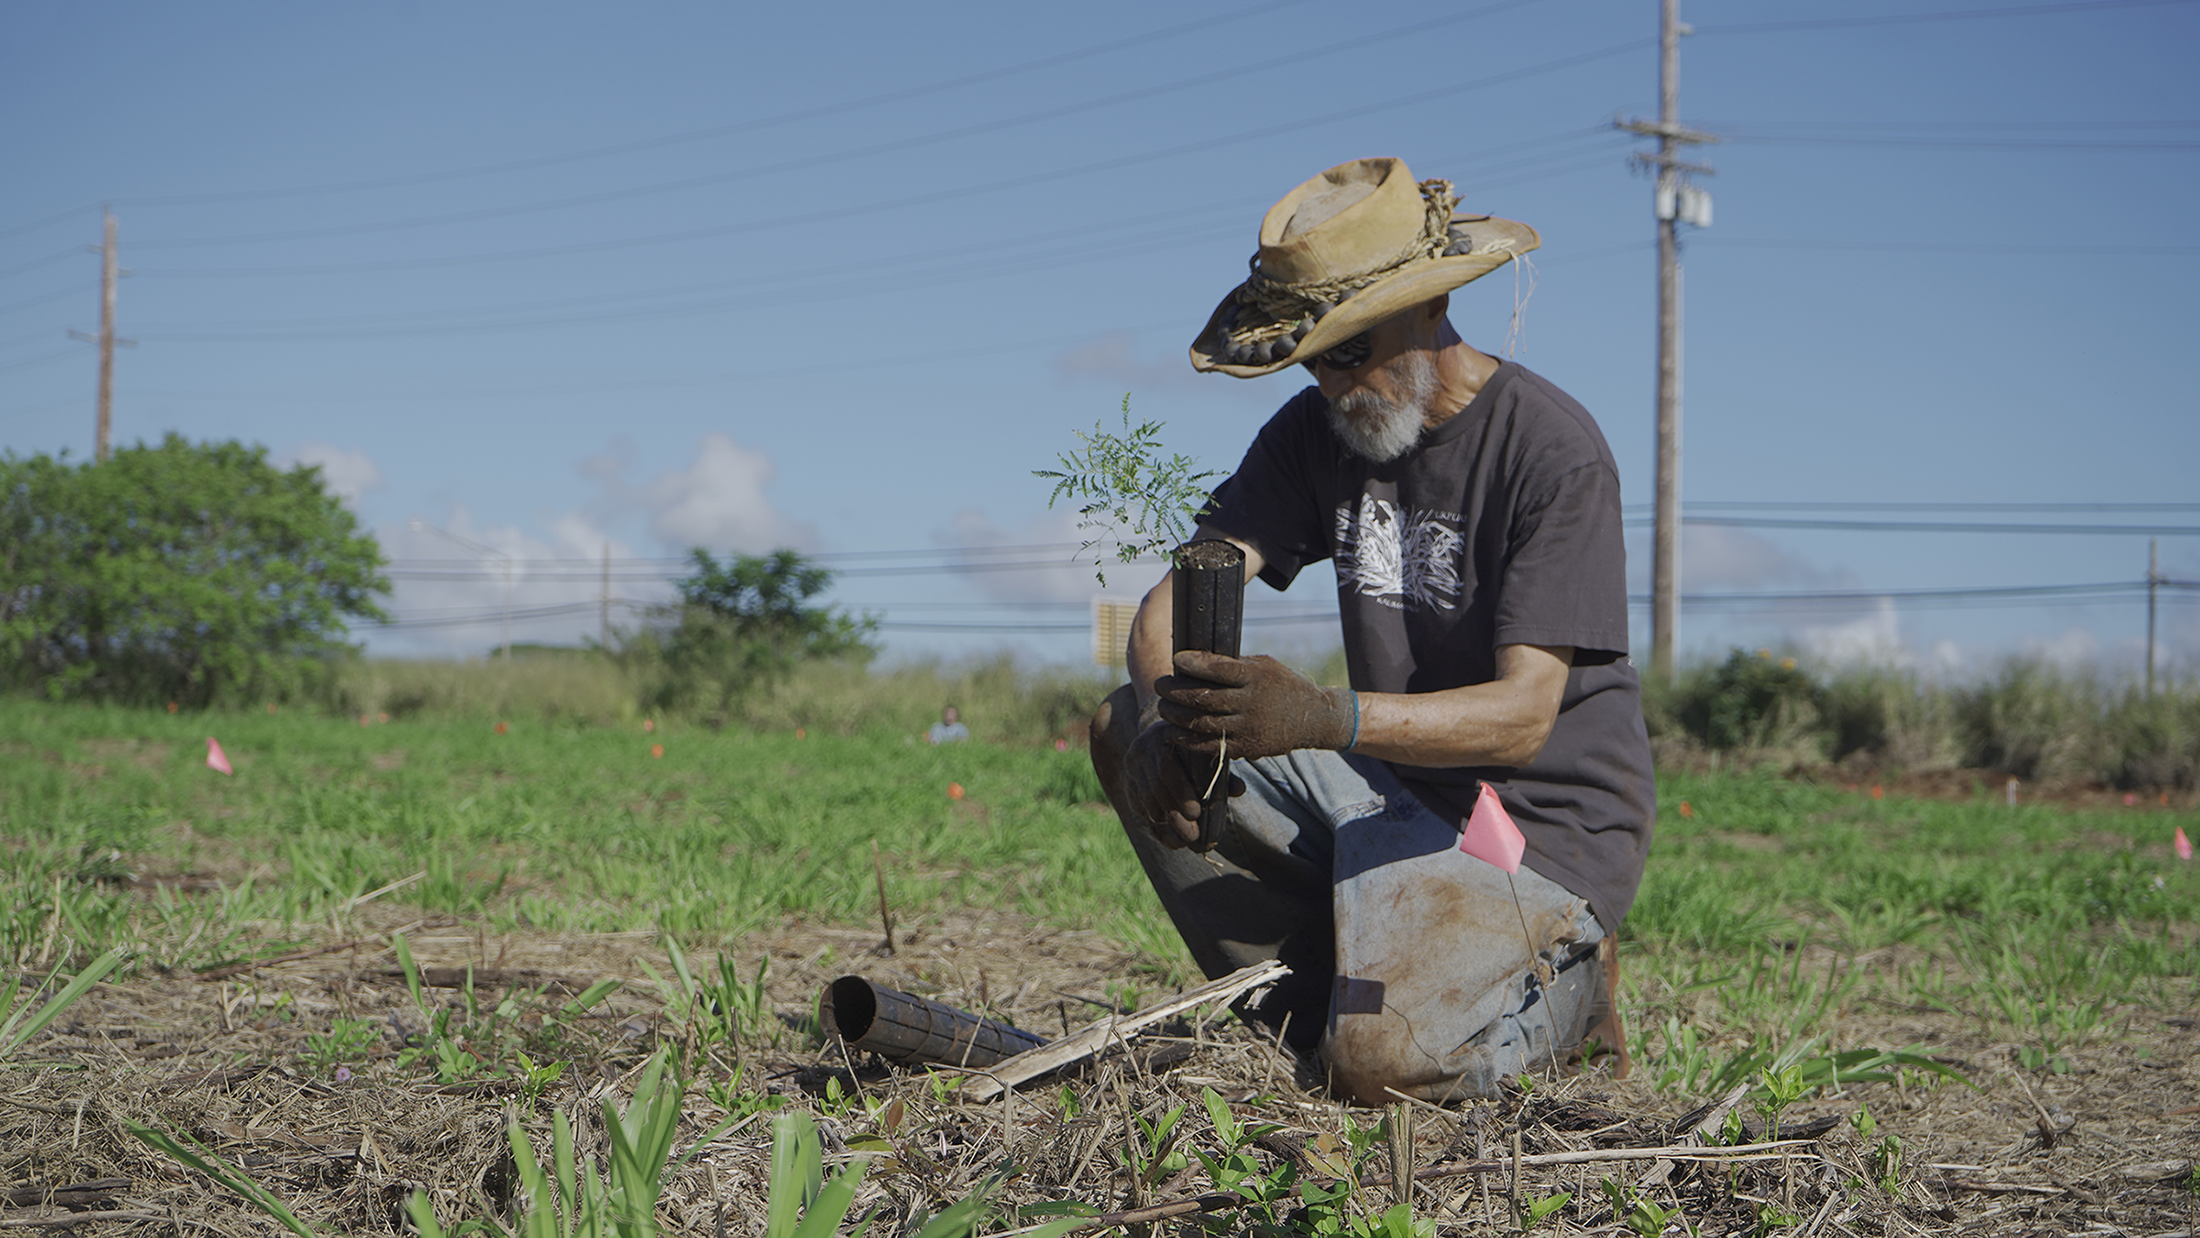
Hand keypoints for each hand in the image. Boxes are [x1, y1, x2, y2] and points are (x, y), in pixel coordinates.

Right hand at [1123, 721, 1239, 848]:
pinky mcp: (1128, 784)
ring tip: (1184, 842)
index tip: (1196, 813)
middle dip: (1175, 815)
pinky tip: (1171, 840)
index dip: (1180, 792)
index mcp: (1163, 736)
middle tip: (1193, 836)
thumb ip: (1222, 772)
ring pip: (1146, 802)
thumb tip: (1238, 789)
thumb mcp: (1208, 754)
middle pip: (1155, 789)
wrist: (1164, 738)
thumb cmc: (1194, 748)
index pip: (1166, 768)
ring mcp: (1132, 768)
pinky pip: (1139, 809)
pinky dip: (1156, 827)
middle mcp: (1142, 750)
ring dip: (1165, 826)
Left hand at [1157, 650, 1356, 760]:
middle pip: (1204, 698)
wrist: (1313, 718)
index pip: (1219, 669)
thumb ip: (1233, 664)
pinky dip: (1189, 740)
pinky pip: (1212, 746)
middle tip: (1160, 685)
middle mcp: (1251, 703)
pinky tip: (1174, 732)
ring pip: (1203, 723)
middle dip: (1176, 692)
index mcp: (1256, 677)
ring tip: (1163, 707)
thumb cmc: (1282, 684)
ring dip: (1177, 716)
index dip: (1194, 663)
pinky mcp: (1248, 748)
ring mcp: (1249, 727)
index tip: (1176, 659)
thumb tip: (1194, 658)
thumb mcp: (1264, 665)